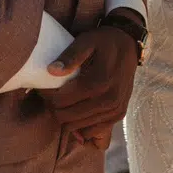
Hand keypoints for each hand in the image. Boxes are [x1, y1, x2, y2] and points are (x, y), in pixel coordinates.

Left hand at [37, 27, 138, 146]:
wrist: (129, 46)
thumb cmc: (104, 42)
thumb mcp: (87, 40)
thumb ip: (70, 55)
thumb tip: (51, 71)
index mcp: (100, 80)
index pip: (62, 100)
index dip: (48, 96)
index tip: (43, 89)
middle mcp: (109, 99)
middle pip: (67, 116)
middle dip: (54, 108)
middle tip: (51, 96)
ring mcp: (115, 109)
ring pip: (77, 127)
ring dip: (66, 117)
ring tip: (63, 101)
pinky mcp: (118, 115)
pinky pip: (92, 131)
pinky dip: (80, 125)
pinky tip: (77, 110)